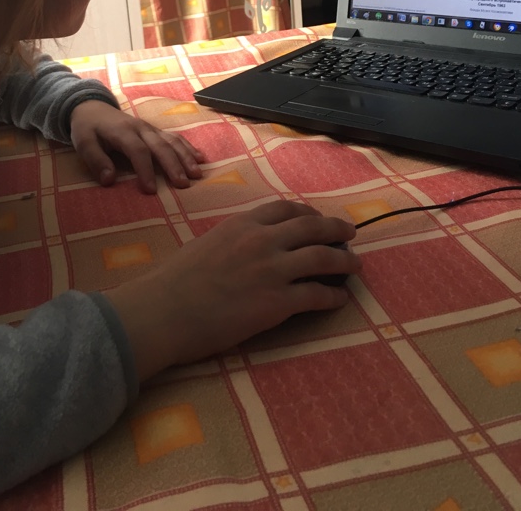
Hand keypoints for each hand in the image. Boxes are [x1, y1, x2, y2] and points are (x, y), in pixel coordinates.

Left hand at [70, 100, 203, 192]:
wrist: (93, 107)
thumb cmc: (88, 128)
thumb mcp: (83, 143)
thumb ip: (96, 160)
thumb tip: (109, 180)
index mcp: (122, 131)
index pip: (137, 151)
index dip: (145, 170)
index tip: (151, 190)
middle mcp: (141, 128)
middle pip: (160, 146)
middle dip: (173, 165)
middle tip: (183, 184)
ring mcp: (150, 128)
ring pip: (172, 141)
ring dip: (186, 157)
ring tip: (197, 174)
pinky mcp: (156, 130)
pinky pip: (175, 137)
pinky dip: (188, 147)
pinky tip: (200, 158)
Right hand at [106, 201, 361, 381]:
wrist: (165, 311)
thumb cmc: (176, 280)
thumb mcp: (208, 242)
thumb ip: (235, 239)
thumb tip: (249, 244)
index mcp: (244, 223)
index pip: (287, 209)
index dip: (309, 213)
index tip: (318, 219)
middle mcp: (263, 240)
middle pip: (313, 228)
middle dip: (337, 230)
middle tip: (350, 234)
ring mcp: (273, 271)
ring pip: (324, 259)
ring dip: (345, 261)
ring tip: (355, 265)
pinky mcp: (277, 303)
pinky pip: (317, 295)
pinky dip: (334, 296)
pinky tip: (341, 299)